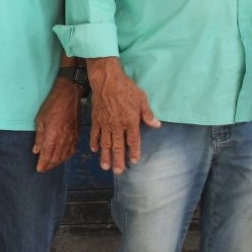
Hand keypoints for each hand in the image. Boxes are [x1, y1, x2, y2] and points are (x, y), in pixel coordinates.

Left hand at [33, 79, 80, 171]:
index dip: (42, 164)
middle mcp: (63, 140)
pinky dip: (66, 156)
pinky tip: (62, 157)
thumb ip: (39, 137)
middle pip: (56, 158)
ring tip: (51, 165)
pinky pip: (72, 150)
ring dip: (57, 162)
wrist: (69, 96)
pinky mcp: (77, 135)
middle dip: (49, 165)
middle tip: (43, 169)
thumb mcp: (40, 120)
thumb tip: (36, 150)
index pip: (47, 155)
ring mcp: (72, 138)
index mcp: (53, 136)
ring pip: (65, 156)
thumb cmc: (52, 106)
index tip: (38, 170)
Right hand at [87, 57, 159, 174]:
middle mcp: (117, 125)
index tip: (133, 162)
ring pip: (105, 143)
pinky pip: (95, 133)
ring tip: (105, 167)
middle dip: (118, 160)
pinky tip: (94, 150)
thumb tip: (156, 125)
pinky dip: (94, 142)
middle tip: (117, 172)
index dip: (134, 152)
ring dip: (105, 156)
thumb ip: (148, 114)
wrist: (107, 80)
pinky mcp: (96, 119)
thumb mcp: (142, 99)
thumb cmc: (126, 88)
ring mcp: (105, 123)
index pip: (133, 140)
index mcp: (130, 121)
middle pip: (118, 146)